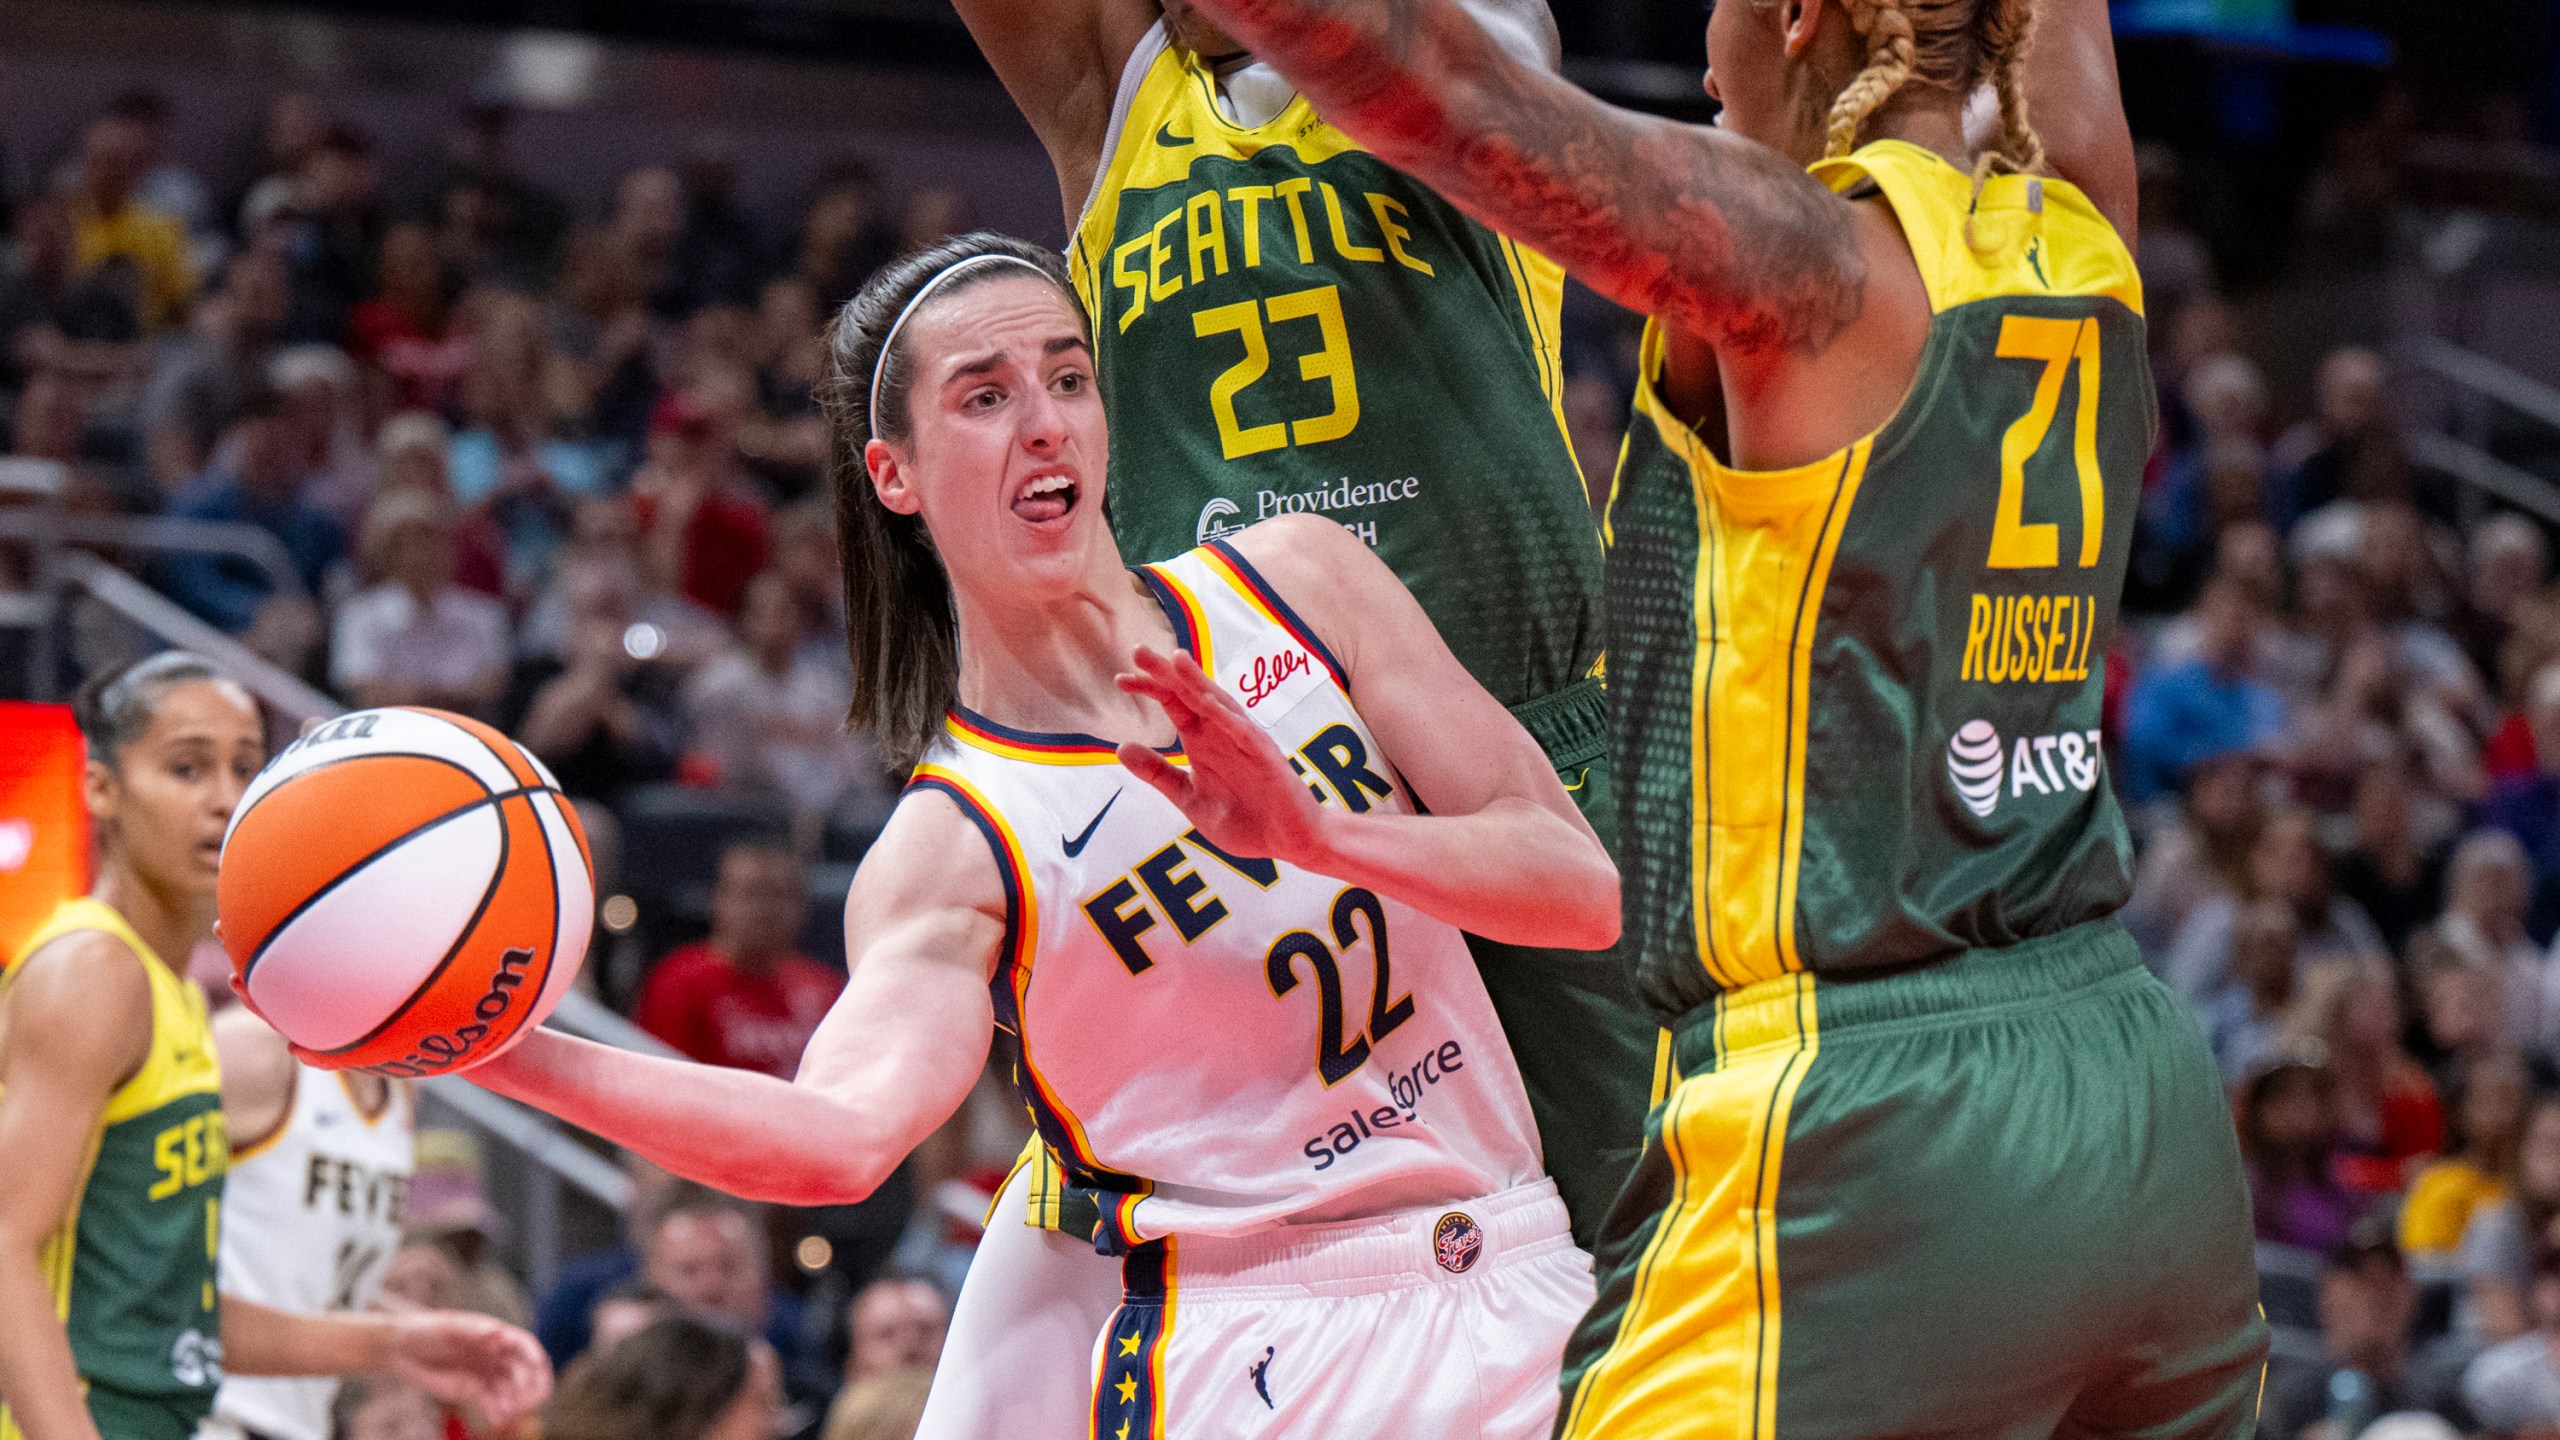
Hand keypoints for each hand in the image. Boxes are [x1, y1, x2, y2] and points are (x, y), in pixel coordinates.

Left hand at [383, 1310, 551, 1432]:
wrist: (403, 1349)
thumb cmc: (426, 1330)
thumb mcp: (448, 1327)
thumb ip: (473, 1331)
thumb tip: (498, 1334)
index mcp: (495, 1335)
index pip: (524, 1345)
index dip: (534, 1356)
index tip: (537, 1367)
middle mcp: (496, 1355)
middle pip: (525, 1371)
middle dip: (530, 1386)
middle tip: (526, 1400)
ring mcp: (486, 1374)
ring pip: (511, 1391)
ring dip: (515, 1403)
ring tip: (507, 1415)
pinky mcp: (474, 1391)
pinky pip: (493, 1403)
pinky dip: (498, 1412)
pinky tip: (496, 1420)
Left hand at [1115, 645, 1327, 870]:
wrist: (1289, 841)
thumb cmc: (1245, 820)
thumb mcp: (1190, 799)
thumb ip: (1159, 774)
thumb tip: (1121, 747)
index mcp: (1203, 741)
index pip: (1173, 703)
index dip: (1149, 688)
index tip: (1120, 680)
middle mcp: (1222, 732)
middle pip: (1190, 694)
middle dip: (1166, 673)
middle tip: (1138, 651)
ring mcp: (1245, 740)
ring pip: (1218, 704)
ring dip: (1196, 682)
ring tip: (1174, 660)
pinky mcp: (1265, 755)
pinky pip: (1242, 731)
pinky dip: (1224, 715)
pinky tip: (1205, 700)